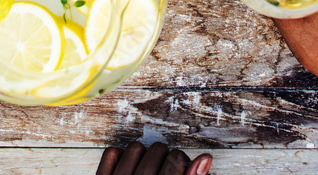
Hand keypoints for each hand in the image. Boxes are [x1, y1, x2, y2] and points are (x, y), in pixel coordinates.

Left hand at [96, 142, 212, 174]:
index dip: (182, 161)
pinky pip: (111, 153)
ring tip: (148, 170)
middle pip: (156, 150)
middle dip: (164, 158)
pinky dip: (120, 158)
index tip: (183, 165)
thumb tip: (205, 159)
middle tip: (165, 170)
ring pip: (135, 147)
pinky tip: (128, 169)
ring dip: (143, 157)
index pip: (174, 162)